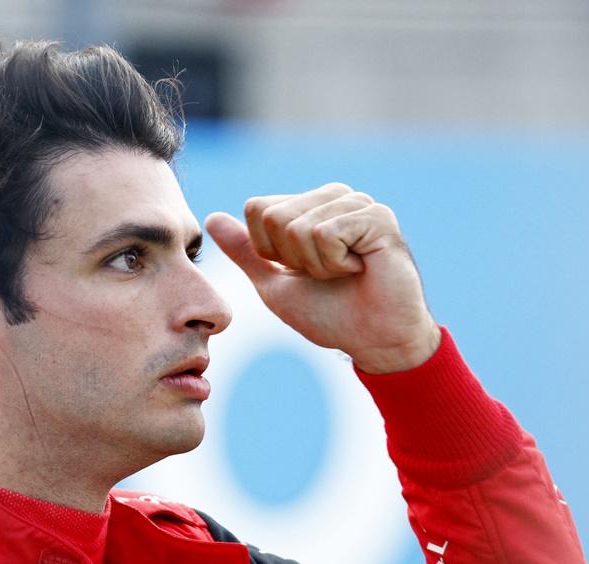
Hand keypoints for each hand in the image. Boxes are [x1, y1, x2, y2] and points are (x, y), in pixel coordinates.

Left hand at [205, 183, 440, 373]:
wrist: (375, 340)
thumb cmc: (330, 314)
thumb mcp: (274, 284)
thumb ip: (246, 251)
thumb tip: (211, 218)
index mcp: (308, 206)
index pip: (256, 209)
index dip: (268, 251)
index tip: (301, 270)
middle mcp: (332, 197)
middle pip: (273, 216)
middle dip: (292, 259)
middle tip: (326, 274)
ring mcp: (356, 203)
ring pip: (297, 226)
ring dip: (315, 265)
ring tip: (345, 273)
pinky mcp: (376, 216)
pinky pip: (324, 234)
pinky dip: (333, 264)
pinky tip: (359, 269)